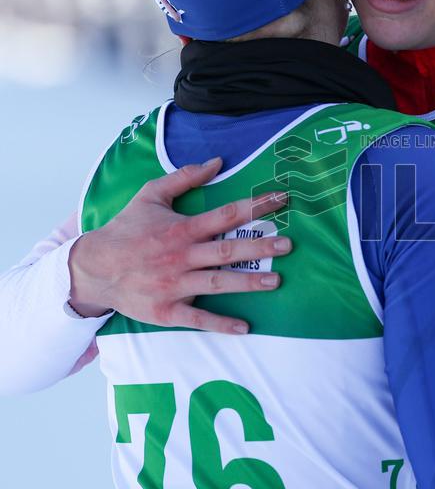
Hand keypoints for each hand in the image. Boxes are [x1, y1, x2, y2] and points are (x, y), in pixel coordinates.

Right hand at [68, 158, 290, 333]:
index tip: (281, 200)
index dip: (255, 206)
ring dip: (248, 282)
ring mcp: (174, 285)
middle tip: (288, 245)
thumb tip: (217, 162)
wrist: (93, 268)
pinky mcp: (166, 310)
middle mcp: (181, 256)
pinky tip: (244, 326)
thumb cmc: (126, 229)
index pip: (225, 215)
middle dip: (260, 247)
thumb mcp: (150, 195)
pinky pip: (197, 318)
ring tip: (276, 280)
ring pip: (217, 283)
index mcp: (181, 228)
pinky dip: (220, 324)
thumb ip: (184, 177)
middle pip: (227, 251)